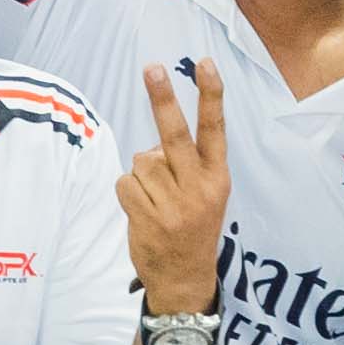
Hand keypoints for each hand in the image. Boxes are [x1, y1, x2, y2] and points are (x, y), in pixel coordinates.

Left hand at [117, 61, 229, 310]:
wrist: (185, 280)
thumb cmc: (193, 226)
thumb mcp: (206, 194)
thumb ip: (187, 164)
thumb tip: (156, 142)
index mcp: (217, 177)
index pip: (214, 129)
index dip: (211, 95)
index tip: (204, 64)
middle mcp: (199, 188)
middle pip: (175, 134)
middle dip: (163, 98)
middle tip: (152, 68)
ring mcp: (174, 205)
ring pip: (142, 161)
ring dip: (141, 174)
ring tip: (155, 198)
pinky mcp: (148, 218)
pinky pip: (126, 183)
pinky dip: (128, 191)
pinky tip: (142, 210)